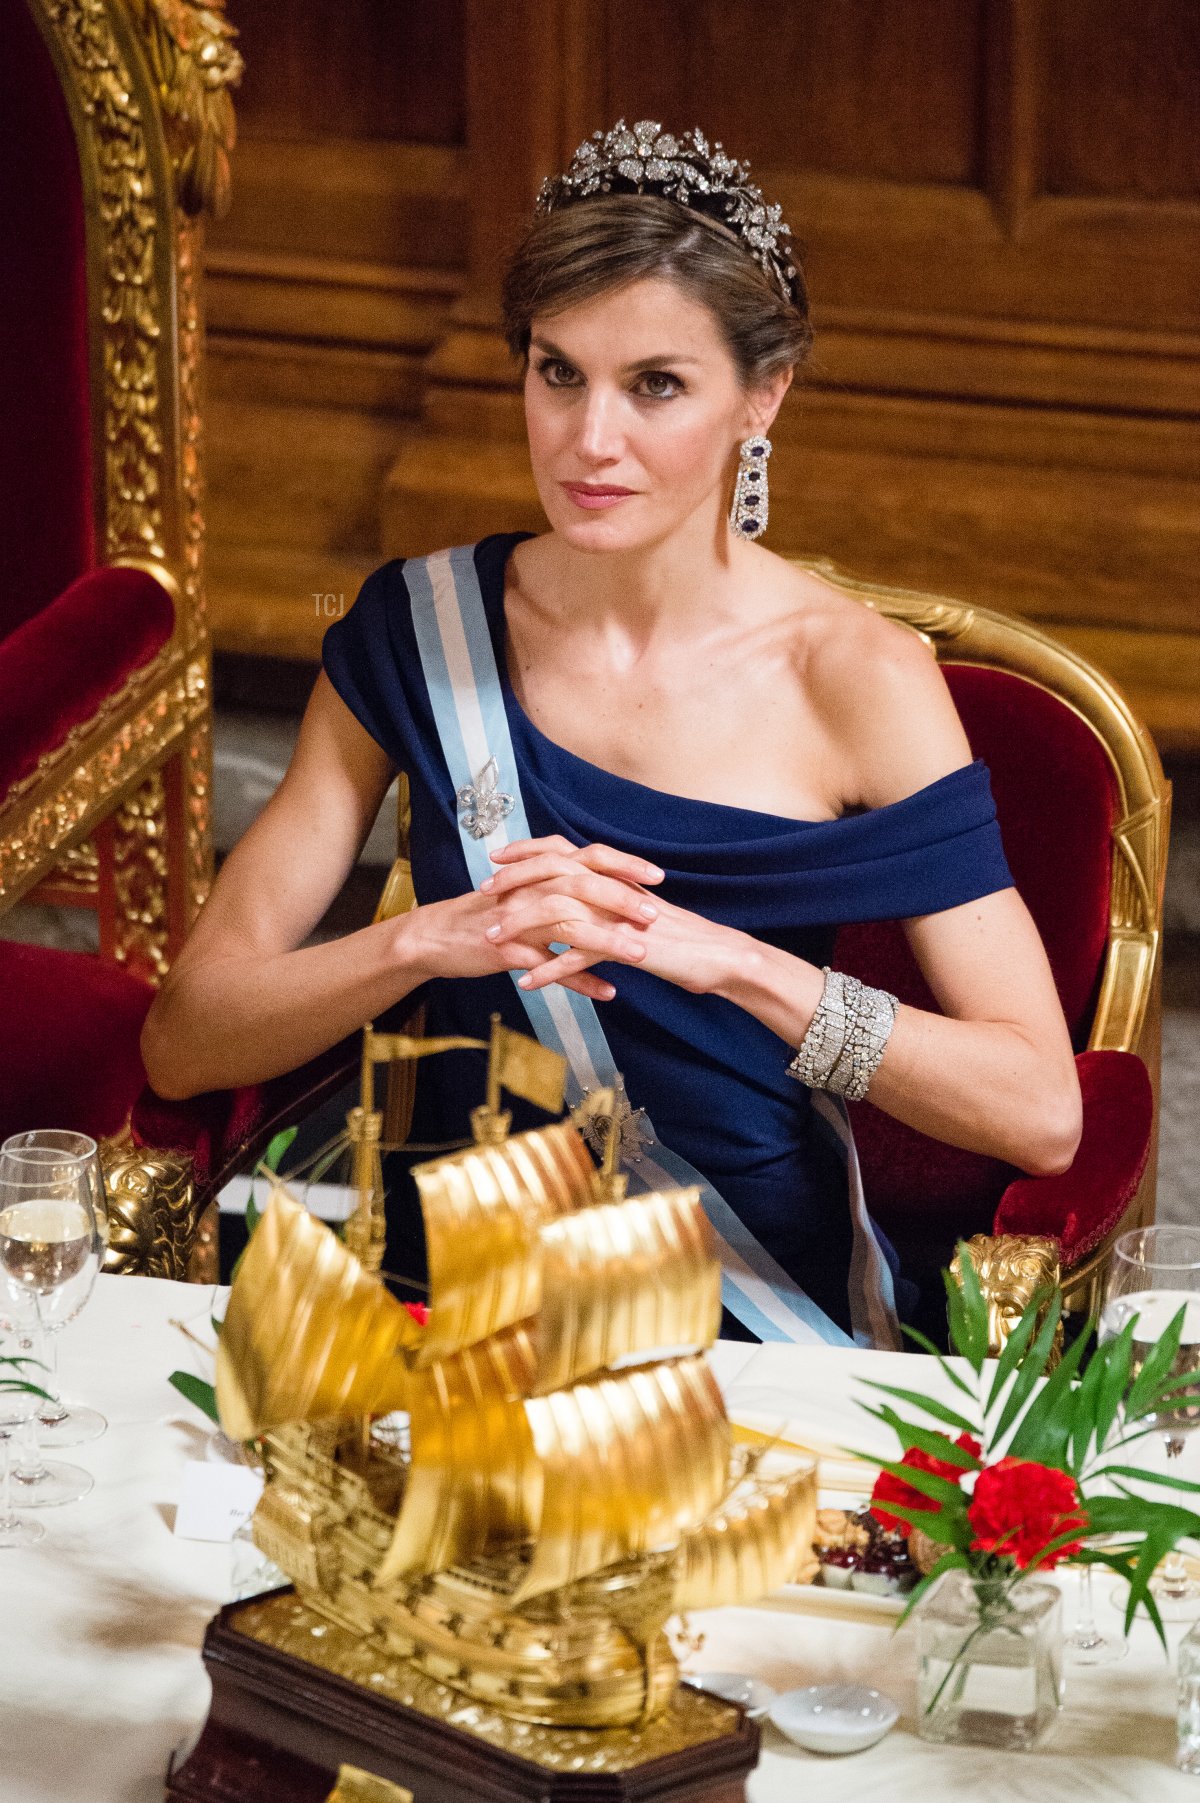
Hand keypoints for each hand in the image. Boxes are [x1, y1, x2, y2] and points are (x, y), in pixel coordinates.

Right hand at [402, 837, 664, 1000]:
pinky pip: (548, 965)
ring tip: (640, 955)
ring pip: (568, 925)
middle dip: (622, 899)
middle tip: (655, 915)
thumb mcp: (522, 893)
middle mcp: (531, 889)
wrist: (434, 937)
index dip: (623, 864)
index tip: (657, 875)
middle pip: (583, 886)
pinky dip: (579, 980)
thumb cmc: (483, 917)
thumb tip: (597, 887)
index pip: (588, 858)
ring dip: (608, 941)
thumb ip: (556, 885)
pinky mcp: (507, 949)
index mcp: (539, 872)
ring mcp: (518, 919)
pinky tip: (606, 993)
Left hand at [485, 836, 750, 997]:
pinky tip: (526, 982)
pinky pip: (579, 957)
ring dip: (521, 925)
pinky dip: (549, 970)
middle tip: (484, 892)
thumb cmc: (681, 939)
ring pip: (559, 911)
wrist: (720, 956)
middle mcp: (613, 888)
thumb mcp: (638, 913)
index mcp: (615, 876)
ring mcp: (618, 916)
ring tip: (493, 940)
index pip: (564, 851)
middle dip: (513, 880)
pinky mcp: (626, 947)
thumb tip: (583, 901)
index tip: (498, 858)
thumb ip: (610, 902)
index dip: (528, 852)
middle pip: (553, 873)